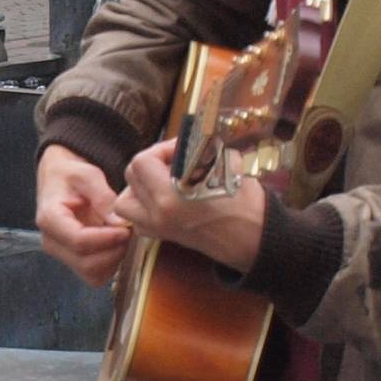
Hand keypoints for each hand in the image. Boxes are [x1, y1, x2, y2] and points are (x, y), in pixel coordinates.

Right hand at [37, 145, 129, 286]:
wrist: (61, 181)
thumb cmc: (72, 176)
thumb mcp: (87, 175)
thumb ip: (103, 197)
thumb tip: (120, 223)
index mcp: (49, 219)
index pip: (78, 241)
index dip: (106, 239)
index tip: (126, 229)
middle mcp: (51, 242)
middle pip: (86, 263)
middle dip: (113, 251)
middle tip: (129, 232)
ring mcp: (61, 255)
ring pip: (92, 273)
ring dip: (114, 259)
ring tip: (123, 236)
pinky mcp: (73, 261)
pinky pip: (96, 275)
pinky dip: (111, 264)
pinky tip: (116, 244)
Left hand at [112, 140, 266, 273]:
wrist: (254, 241)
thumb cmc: (245, 205)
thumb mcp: (226, 166)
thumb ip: (201, 151)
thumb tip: (190, 139)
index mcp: (170, 199)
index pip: (142, 162)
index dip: (161, 149)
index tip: (182, 149)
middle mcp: (157, 216)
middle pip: (131, 176)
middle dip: (150, 162)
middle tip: (175, 159)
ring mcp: (158, 228)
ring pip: (125, 202)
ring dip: (138, 186)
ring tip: (162, 179)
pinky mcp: (164, 236)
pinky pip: (137, 219)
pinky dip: (143, 206)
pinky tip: (164, 198)